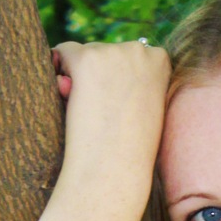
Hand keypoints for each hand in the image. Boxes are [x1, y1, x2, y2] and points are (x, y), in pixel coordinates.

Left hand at [50, 37, 171, 207]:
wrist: (116, 171)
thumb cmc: (131, 151)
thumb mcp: (147, 108)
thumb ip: (135, 82)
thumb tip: (102, 66)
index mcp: (160, 59)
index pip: (129, 55)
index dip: (118, 82)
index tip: (122, 109)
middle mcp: (138, 49)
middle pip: (104, 51)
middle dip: (98, 78)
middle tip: (105, 116)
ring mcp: (112, 52)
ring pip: (83, 55)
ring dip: (80, 80)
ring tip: (92, 115)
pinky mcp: (86, 59)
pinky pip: (61, 55)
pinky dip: (60, 75)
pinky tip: (71, 101)